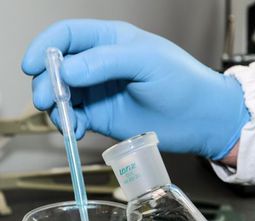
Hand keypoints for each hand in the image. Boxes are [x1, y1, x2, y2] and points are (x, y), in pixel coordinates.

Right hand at [22, 19, 248, 159]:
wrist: (202, 118)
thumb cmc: (183, 81)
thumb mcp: (146, 61)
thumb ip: (105, 62)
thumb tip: (66, 70)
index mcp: (110, 40)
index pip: (66, 36)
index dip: (44, 48)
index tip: (32, 66)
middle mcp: (101, 65)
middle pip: (58, 67)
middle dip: (47, 82)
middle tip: (48, 99)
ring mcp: (101, 92)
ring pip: (63, 95)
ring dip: (56, 106)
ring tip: (65, 119)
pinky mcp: (105, 118)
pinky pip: (76, 118)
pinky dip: (69, 124)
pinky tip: (75, 130)